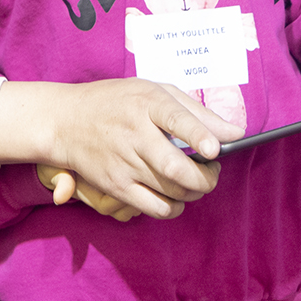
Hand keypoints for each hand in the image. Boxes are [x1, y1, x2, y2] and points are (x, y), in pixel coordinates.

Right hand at [0, 79, 242, 219]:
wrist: (65, 121)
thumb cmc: (116, 102)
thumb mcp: (154, 91)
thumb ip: (196, 112)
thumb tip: (235, 133)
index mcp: (145, 103)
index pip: (175, 120)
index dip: (198, 136)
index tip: (216, 149)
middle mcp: (134, 135)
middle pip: (176, 168)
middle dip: (206, 178)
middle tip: (213, 172)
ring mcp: (124, 164)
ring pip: (171, 192)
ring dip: (194, 193)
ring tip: (196, 181)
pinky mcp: (116, 187)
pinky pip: (155, 209)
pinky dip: (174, 208)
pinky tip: (176, 197)